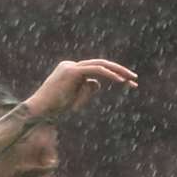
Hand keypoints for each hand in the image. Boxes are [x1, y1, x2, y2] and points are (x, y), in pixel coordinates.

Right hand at [23, 59, 138, 120]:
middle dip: (120, 71)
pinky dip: (109, 74)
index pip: (97, 70)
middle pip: (101, 65)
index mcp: (72, 70)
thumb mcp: (76, 99)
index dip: (114, 75)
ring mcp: (71, 67)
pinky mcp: (72, 71)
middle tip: (135, 79)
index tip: (129, 84)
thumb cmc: (55, 109)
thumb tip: (97, 83)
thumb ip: (87, 89)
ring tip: (131, 80)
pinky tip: (120, 81)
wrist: (41, 111)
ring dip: (118, 72)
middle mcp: (72, 65)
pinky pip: (95, 70)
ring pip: (100, 66)